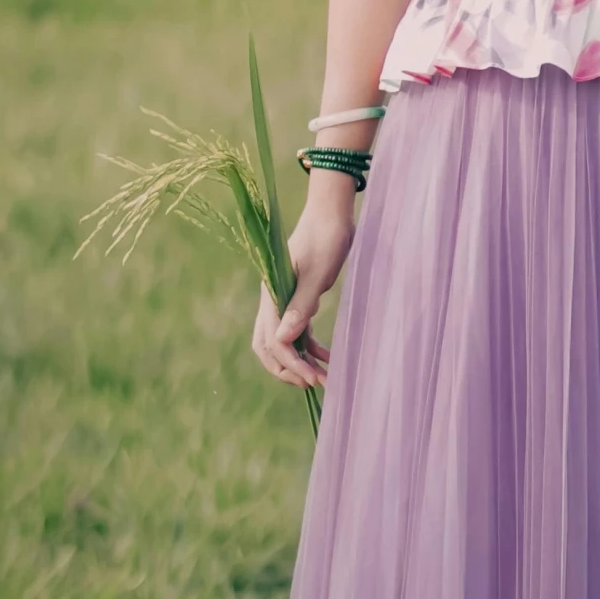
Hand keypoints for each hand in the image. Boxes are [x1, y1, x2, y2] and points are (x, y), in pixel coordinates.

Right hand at [250, 189, 355, 390]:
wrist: (332, 214)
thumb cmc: (325, 238)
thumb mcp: (316, 272)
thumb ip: (300, 305)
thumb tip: (282, 341)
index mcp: (271, 294)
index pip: (273, 340)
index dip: (291, 363)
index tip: (312, 378)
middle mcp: (273, 300)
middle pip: (268, 346)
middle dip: (287, 369)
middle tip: (311, 384)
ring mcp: (284, 300)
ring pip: (284, 342)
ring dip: (300, 362)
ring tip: (323, 378)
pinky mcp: (299, 298)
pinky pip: (299, 331)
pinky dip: (311, 347)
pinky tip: (328, 358)